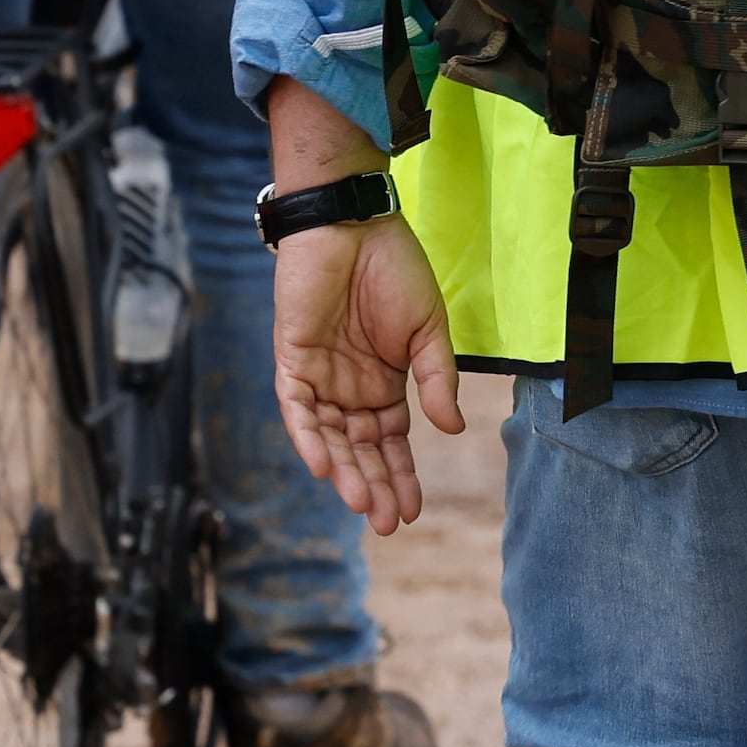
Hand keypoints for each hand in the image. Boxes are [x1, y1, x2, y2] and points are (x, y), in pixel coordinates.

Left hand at [275, 211, 462, 527]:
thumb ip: (437, 380)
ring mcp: (320, 376)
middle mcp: (349, 387)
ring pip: (329, 437)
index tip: (413, 511)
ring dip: (344, 471)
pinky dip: (308, 437)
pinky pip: (297, 408)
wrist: (353, 224)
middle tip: (387, 523)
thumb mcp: (427, 331)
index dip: (401, 476)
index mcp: (384, 383)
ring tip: (363, 504)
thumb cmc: (393, 270)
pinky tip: (325, 467)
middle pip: (360, 449)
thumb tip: (453, 429)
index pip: (390, 442)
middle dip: (374, 486)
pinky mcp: (293, 360)